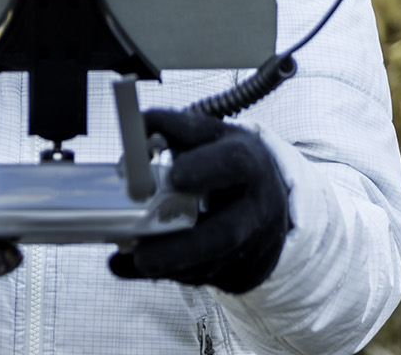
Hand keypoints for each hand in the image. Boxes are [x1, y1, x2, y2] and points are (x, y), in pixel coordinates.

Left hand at [108, 110, 289, 293]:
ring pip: (211, 265)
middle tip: (141, 253)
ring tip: (132, 261)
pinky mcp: (243, 270)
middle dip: (181, 247)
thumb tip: (138, 124)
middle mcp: (257, 207)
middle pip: (224, 234)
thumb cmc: (227, 163)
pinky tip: (133, 268)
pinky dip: (167, 274)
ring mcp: (253, 244)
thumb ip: (174, 128)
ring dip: (169, 266)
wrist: (267, 198)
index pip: (233, 163)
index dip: (204, 168)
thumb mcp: (210, 137)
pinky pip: (203, 277)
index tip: (173, 176)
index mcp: (249, 162)